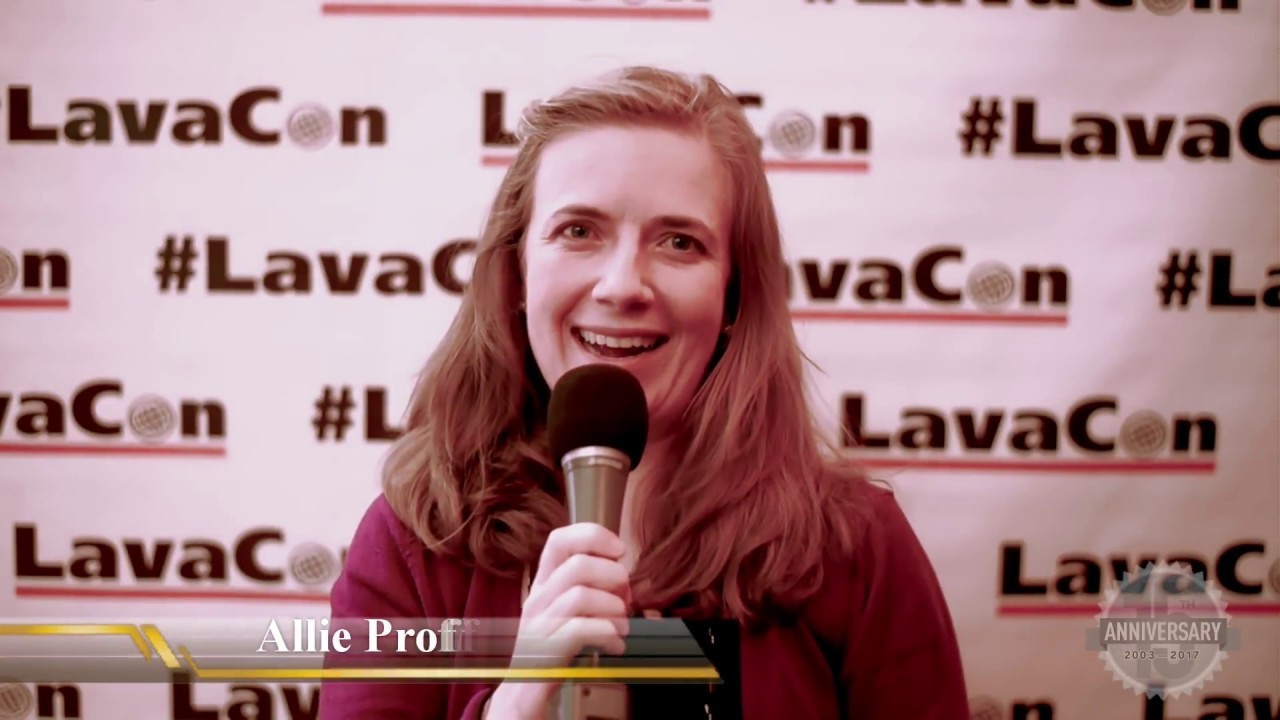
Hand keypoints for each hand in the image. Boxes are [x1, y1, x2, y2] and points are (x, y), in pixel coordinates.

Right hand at [485, 523, 631, 719]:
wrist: (524, 690)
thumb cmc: (554, 645)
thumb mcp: (568, 608)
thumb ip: (591, 587)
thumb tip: (627, 575)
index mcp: (544, 581)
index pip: (559, 539)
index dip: (593, 535)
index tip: (619, 550)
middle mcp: (538, 597)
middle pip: (577, 564)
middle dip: (613, 576)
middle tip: (625, 597)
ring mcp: (539, 624)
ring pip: (580, 595)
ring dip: (614, 609)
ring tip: (622, 626)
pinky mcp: (545, 651)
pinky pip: (579, 630)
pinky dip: (607, 634)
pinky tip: (615, 645)